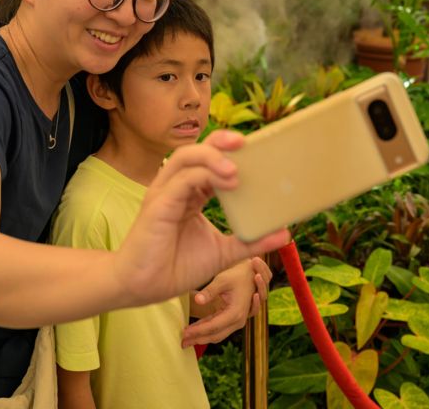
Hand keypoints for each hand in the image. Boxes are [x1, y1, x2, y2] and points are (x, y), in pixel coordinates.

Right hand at [114, 130, 288, 310]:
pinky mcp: (158, 204)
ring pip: (186, 157)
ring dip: (213, 156)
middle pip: (196, 150)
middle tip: (247, 143)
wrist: (143, 287)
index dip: (230, 152)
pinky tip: (226, 182)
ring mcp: (165, 193)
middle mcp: (176, 187)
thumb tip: (285, 233)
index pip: (209, 161)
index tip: (256, 151)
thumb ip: (251, 241)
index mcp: (190, 193)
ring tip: (237, 169)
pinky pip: (182, 180)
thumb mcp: (223, 253)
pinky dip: (205, 175)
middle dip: (221, 142)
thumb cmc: (176, 267)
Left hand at [183, 256, 272, 346]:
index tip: (184, 333)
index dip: (198, 331)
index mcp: (235, 313)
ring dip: (201, 338)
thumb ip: (209, 291)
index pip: (213, 326)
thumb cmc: (236, 275)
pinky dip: (206, 331)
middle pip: (215, 335)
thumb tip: (197, 300)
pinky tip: (194, 330)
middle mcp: (238, 321)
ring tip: (185, 339)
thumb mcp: (222, 280)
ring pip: (217, 335)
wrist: (251, 274)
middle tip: (182, 342)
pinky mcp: (232, 319)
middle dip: (198, 339)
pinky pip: (218, 329)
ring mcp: (236, 322)